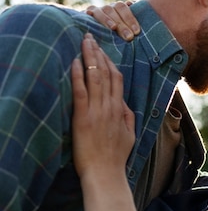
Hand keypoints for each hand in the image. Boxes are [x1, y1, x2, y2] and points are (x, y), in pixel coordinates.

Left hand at [71, 33, 134, 179]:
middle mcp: (110, 107)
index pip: (117, 79)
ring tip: (84, 41)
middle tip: (91, 36)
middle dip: (98, 52)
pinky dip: (78, 75)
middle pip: (105, 73)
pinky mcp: (83, 118)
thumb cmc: (115, 158)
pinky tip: (75, 61)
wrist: (106, 174)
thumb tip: (124, 103)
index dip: (110, 61)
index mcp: (120, 110)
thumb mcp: (129, 135)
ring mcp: (97, 111)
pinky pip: (80, 91)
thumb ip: (128, 117)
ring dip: (89, 57)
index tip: (103, 50)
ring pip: (95, 77)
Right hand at [86, 1, 139, 40]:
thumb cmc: (121, 35)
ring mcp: (97, 11)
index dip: (130, 18)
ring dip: (107, 19)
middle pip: (113, 9)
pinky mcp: (86, 16)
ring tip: (113, 28)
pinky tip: (89, 15)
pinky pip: (87, 13)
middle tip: (129, 37)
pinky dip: (88, 14)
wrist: (99, 37)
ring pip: (101, 10)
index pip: (124, 7)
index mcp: (118, 8)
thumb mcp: (129, 30)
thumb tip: (136, 13)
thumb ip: (134, 26)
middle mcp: (108, 8)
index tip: (136, 31)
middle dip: (122, 24)